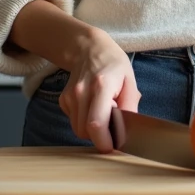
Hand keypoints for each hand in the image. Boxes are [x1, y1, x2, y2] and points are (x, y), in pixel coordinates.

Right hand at [59, 29, 139, 152]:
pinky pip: (74, 122)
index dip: (104, 141)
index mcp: (101, 86)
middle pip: (86, 132)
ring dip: (91, 129)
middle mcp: (81, 92)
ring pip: (78, 130)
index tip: (113, 145)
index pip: (96, 124)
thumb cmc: (114, 65)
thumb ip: (131, 106)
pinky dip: (84, 121)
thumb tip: (127, 131)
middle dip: (100, 135)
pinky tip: (92, 107)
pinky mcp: (63, 100)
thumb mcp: (130, 81)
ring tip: (102, 111)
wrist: (89, 49)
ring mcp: (69, 96)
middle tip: (112, 123)